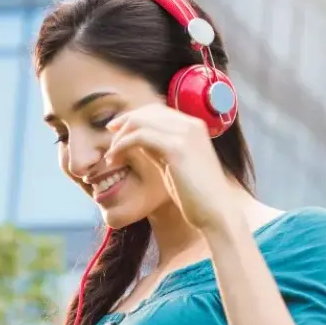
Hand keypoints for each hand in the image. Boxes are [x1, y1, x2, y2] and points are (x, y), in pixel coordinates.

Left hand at [106, 104, 234, 229]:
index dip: (133, 117)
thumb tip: (138, 139)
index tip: (115, 130)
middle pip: (147, 112)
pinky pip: (139, 136)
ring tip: (110, 155)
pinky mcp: (176, 148)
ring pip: (141, 122)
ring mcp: (185, 135)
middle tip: (108, 137)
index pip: (157, 111)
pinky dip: (122, 146)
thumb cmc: (197, 196)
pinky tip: (114, 159)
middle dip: (124, 123)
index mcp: (194, 127)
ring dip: (120, 137)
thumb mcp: (175, 165)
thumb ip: (160, 149)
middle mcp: (191, 125)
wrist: (217, 213)